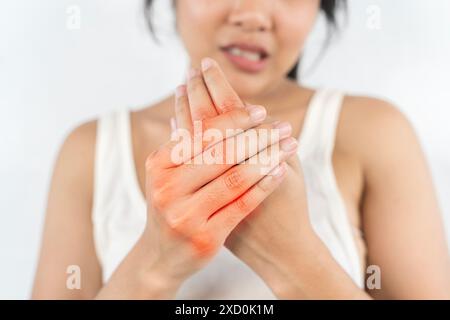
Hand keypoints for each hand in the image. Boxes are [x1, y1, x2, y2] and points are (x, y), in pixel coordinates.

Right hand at [141, 63, 297, 293]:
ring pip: (234, 179)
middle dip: (258, 136)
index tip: (261, 110)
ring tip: (288, 145)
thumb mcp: (169, 172)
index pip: (202, 134)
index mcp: (158, 165)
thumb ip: (186, 140)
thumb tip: (203, 94)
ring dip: (267, 158)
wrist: (160, 255)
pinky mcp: (205, 238)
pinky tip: (280, 171)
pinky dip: (264, 186)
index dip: (234, 119)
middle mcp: (167, 189)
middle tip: (283, 126)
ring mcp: (185, 216)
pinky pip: (241, 205)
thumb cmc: (173, 203)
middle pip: (221, 154)